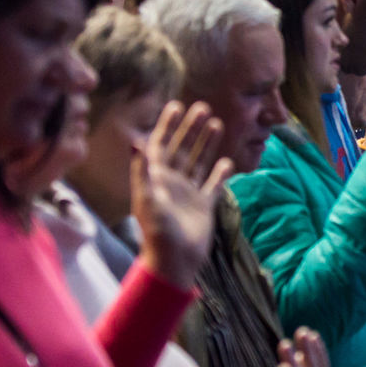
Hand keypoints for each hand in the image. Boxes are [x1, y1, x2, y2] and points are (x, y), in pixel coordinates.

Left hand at [133, 101, 231, 289]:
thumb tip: (136, 142)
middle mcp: (172, 182)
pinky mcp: (204, 206)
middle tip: (203, 107)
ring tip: (217, 124)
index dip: (167, 125)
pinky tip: (229, 161)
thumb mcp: (147, 200)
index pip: (160, 144)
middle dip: (191, 128)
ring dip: (207, 143)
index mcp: (156, 178)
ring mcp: (189, 193)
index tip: (177, 104)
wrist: (175, 261)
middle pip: (182, 148)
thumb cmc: (157, 232)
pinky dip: (221, 173)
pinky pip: (214, 184)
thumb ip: (142, 171)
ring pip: (199, 161)